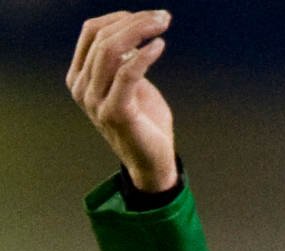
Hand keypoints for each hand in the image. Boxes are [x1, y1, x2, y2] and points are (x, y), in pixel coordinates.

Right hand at [66, 9, 176, 191]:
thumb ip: (124, 62)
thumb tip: (130, 34)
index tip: (147, 16)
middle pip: (103, 38)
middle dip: (135, 22)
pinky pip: (128, 73)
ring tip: (163, 25)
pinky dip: (144, 55)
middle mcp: (82, 87)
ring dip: (140, 32)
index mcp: (80, 76)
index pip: (91, 33)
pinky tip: (159, 46)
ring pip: (112, 51)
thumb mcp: (131, 85)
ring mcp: (95, 100)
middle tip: (163, 17)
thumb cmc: (145, 122)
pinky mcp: (115, 112)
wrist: (152, 161)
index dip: (118, 18)